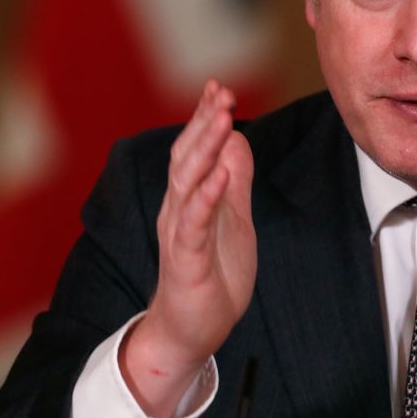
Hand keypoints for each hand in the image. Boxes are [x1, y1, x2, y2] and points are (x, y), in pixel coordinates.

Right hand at [121, 79, 255, 416]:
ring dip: (205, 148)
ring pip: (188, 182)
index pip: (194, 150)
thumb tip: (238, 140)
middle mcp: (178, 209)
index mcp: (189, 198)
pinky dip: (208, 195)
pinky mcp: (187, 259)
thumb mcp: (233, 220)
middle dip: (204, 122)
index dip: (204, 118)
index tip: (219, 87)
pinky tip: (221, 173)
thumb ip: (234, 181)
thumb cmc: (213, 273)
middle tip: (221, 92)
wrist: (193, 330)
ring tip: (223, 119)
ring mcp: (180, 233)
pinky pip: (195, 221)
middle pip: (187, 157)